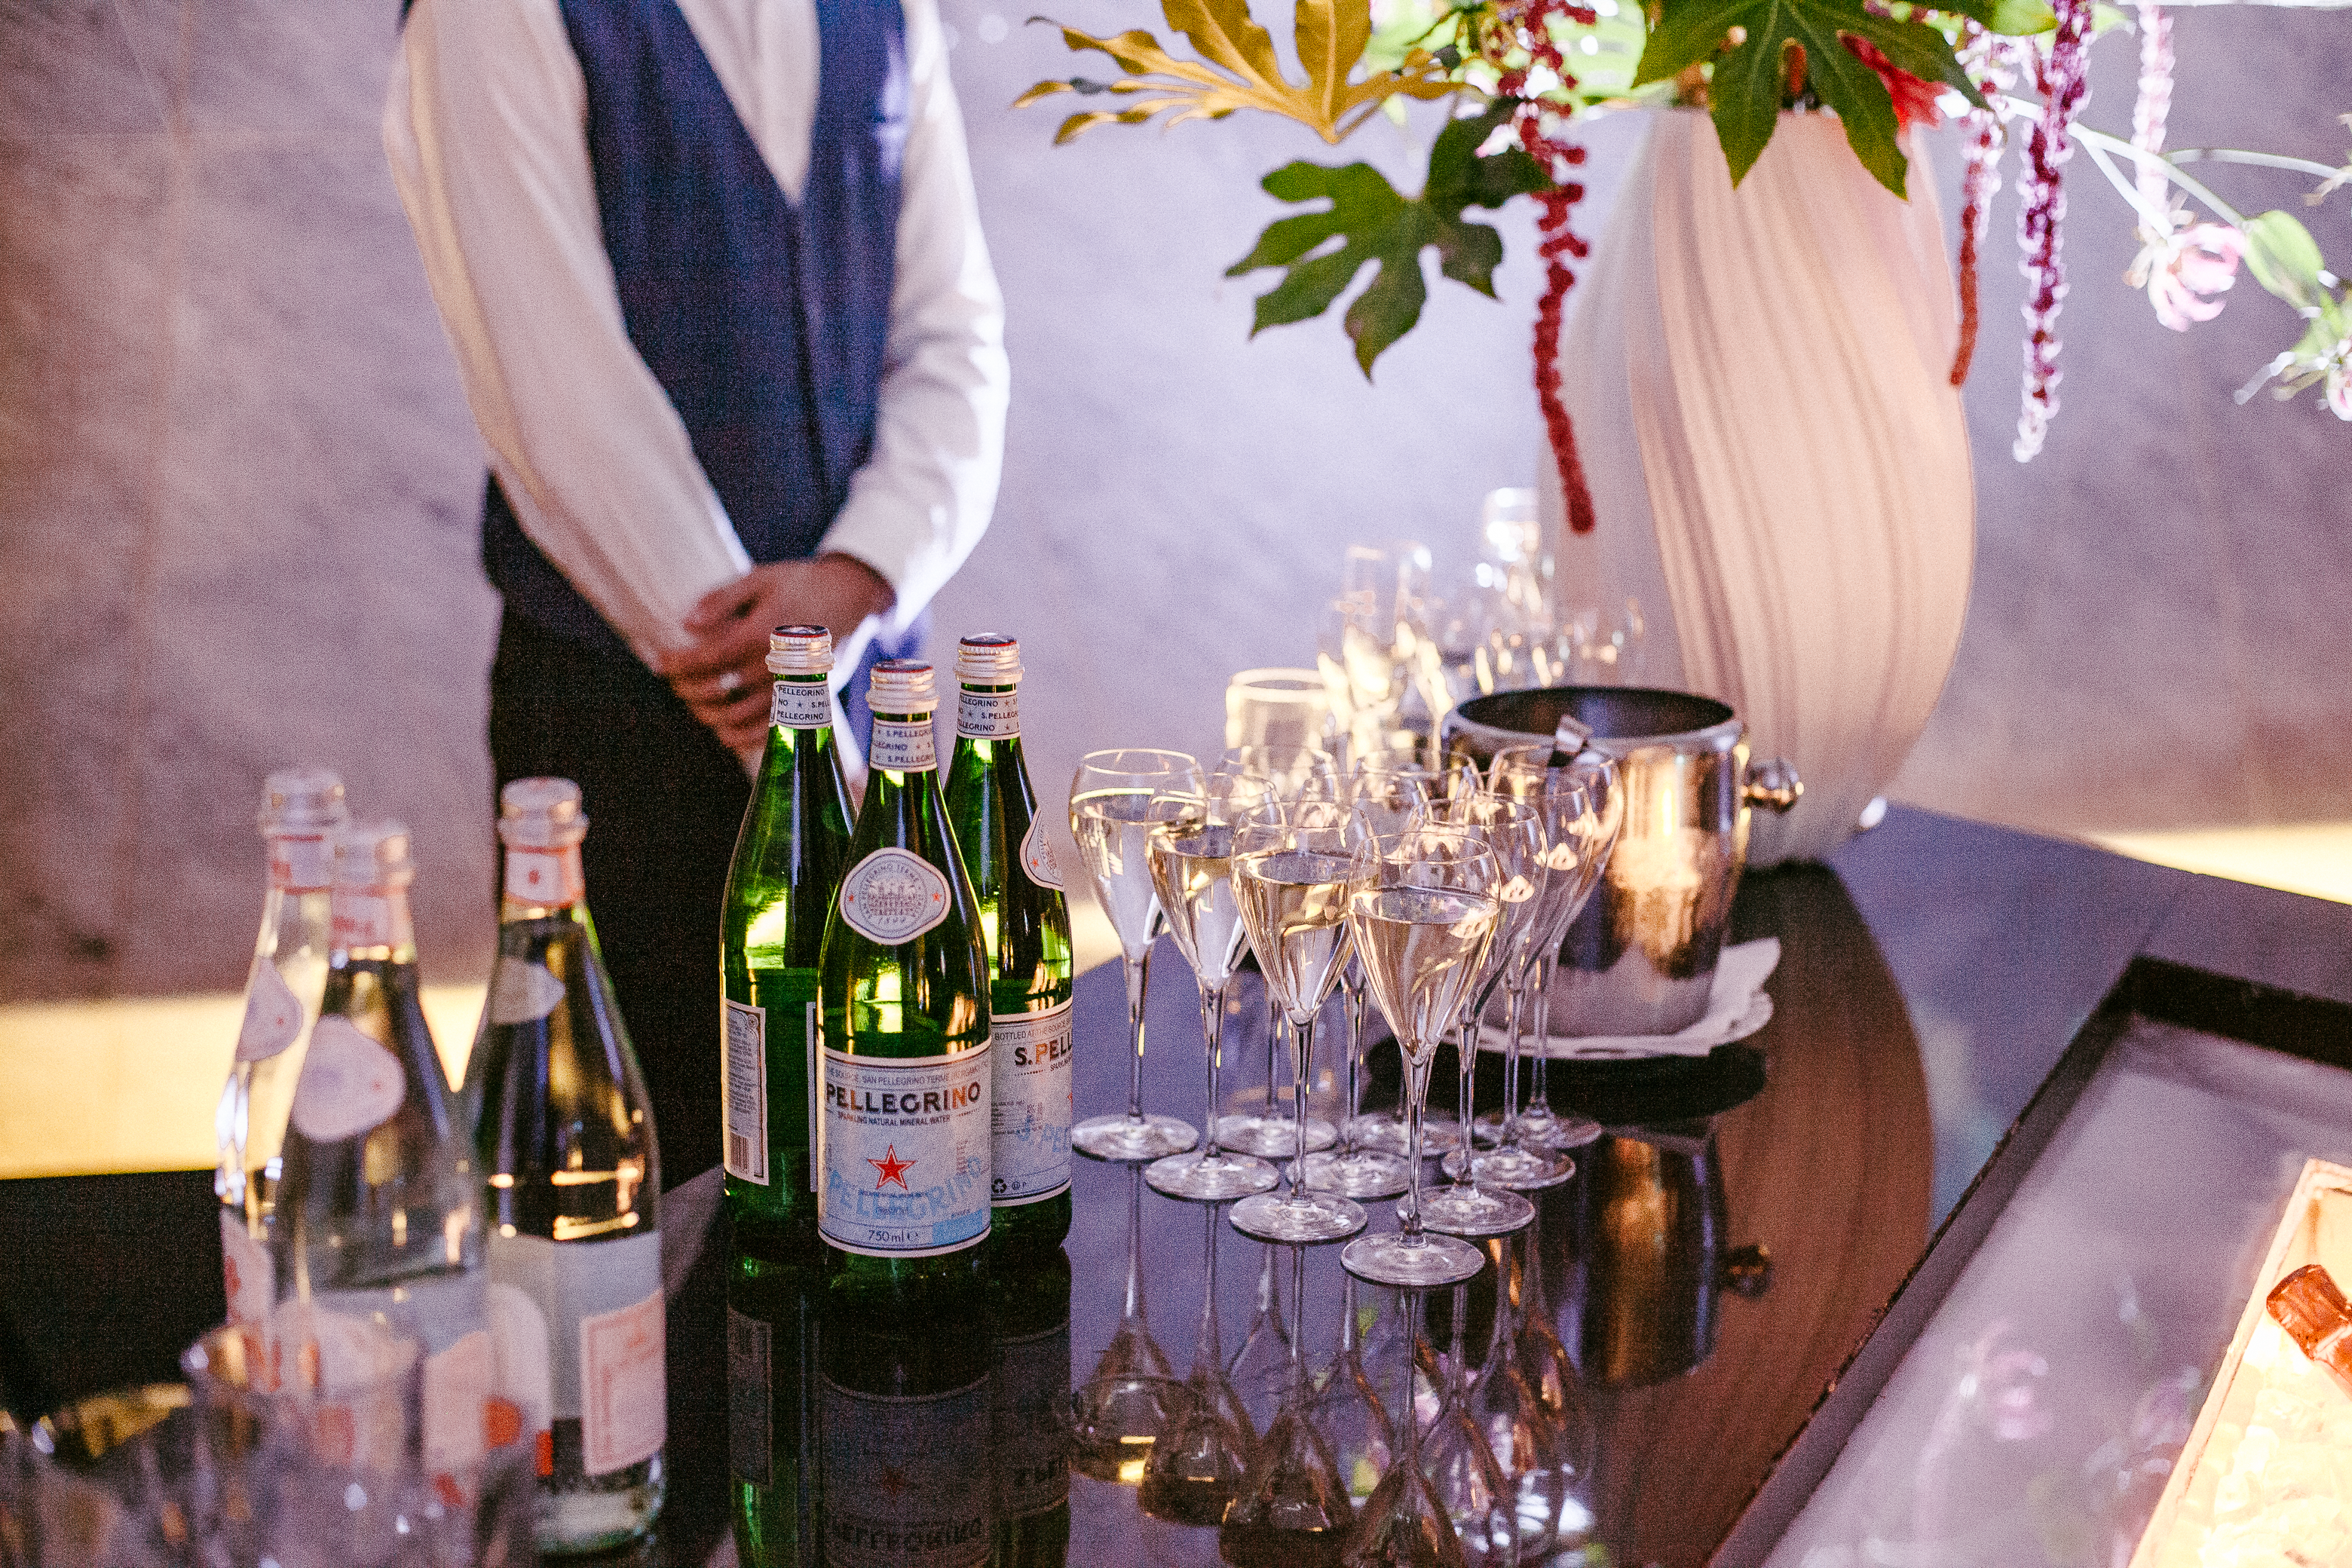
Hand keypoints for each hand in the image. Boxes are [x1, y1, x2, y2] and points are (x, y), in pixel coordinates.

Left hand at [659, 554, 893, 753]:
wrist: (851, 598)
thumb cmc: (800, 584)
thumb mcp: (760, 578)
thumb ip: (722, 600)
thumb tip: (687, 624)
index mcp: (764, 632)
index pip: (710, 657)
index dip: (679, 664)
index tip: (659, 662)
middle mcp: (777, 665)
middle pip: (718, 690)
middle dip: (687, 688)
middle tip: (674, 679)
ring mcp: (792, 687)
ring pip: (737, 716)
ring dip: (707, 713)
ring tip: (694, 701)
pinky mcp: (804, 700)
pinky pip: (766, 731)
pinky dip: (739, 736)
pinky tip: (722, 729)